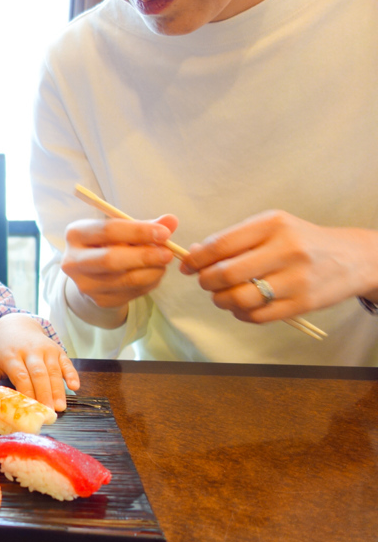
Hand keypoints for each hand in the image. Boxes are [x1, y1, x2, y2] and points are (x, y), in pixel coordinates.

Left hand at [0, 314, 79, 411]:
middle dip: (45, 394)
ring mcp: (45, 349)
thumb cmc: (3, 349)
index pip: (20, 375)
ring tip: (60, 407)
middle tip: (49, 412)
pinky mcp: (57, 349)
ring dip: (58, 390)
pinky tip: (74, 386)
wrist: (16, 325)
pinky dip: (72, 374)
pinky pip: (66, 362)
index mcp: (11, 355)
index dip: (27, 391)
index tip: (31, 408)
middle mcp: (29, 350)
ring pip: (53, 370)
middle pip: (39, 374)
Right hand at [61, 214, 178, 320]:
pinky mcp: (100, 300)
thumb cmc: (108, 243)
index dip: (138, 231)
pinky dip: (149, 283)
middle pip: (111, 259)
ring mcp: (85, 284)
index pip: (108, 230)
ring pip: (125, 280)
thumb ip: (145, 224)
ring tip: (163, 263)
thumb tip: (171, 221)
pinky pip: (132, 292)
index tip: (164, 233)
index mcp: (76, 234)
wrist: (92, 273)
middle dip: (144, 256)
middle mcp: (74, 261)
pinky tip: (154, 274)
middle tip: (168, 253)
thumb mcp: (121, 229)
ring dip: (152, 271)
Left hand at [181, 210, 377, 321]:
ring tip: (222, 296)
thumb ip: (235, 239)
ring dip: (221, 301)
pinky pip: (258, 316)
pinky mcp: (303, 303)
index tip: (187, 266)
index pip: (221, 245)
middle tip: (205, 282)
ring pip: (240, 299)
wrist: (353, 258)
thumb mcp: (272, 227)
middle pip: (227, 274)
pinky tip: (241, 307)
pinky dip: (241, 315)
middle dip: (206, 282)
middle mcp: (286, 249)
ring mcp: (296, 278)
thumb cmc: (302, 241)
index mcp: (273, 225)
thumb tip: (194, 254)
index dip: (197, 259)